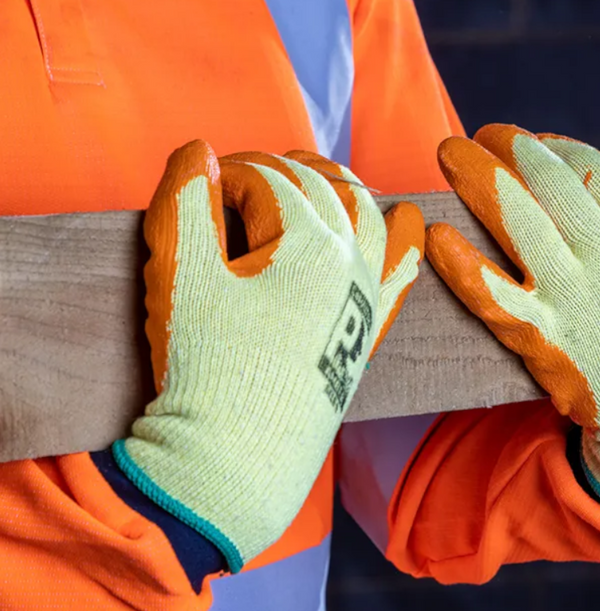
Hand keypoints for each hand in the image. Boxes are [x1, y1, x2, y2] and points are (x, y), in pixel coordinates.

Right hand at [113, 141, 423, 569]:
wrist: (237, 460)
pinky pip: (399, 273)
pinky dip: (403, 241)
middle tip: (232, 186)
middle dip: (272, 173)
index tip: (195, 190)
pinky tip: (407, 221)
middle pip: (316, 187)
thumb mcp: (181, 276)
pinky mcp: (367, 331)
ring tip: (306, 179)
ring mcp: (365, 296)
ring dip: (335, 188)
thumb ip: (186, 200)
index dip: (223, 174)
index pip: (264, 177)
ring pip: (364, 216)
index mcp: (307, 240)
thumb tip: (198, 150)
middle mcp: (351, 260)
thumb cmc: (205, 366)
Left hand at [426, 119, 599, 512]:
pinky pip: (494, 298)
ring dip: (477, 180)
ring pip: (516, 223)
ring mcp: (571, 297)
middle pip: (545, 183)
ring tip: (447, 151)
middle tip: (478, 134)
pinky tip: (436, 236)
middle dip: (507, 149)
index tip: (529, 141)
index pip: (587, 166)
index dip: (551, 146)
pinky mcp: (543, 342)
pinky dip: (462, 266)